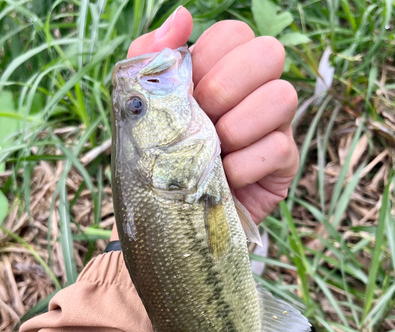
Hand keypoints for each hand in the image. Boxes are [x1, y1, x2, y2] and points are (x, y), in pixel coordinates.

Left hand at [110, 6, 298, 240]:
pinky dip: (244, 166)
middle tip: (203, 118)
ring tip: (214, 153)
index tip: (187, 91)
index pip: (235, 33)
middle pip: (270, 53)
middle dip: (227, 86)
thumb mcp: (143, 109)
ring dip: (237, 127)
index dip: (210, 58)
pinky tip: (226, 180)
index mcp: (221, 73)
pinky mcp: (284, 163)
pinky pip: (278, 148)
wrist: (167, 215)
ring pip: (283, 96)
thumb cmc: (157, 160)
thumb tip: (182, 16)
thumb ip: (152, 59)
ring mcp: (274, 127)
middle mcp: (254, 93)